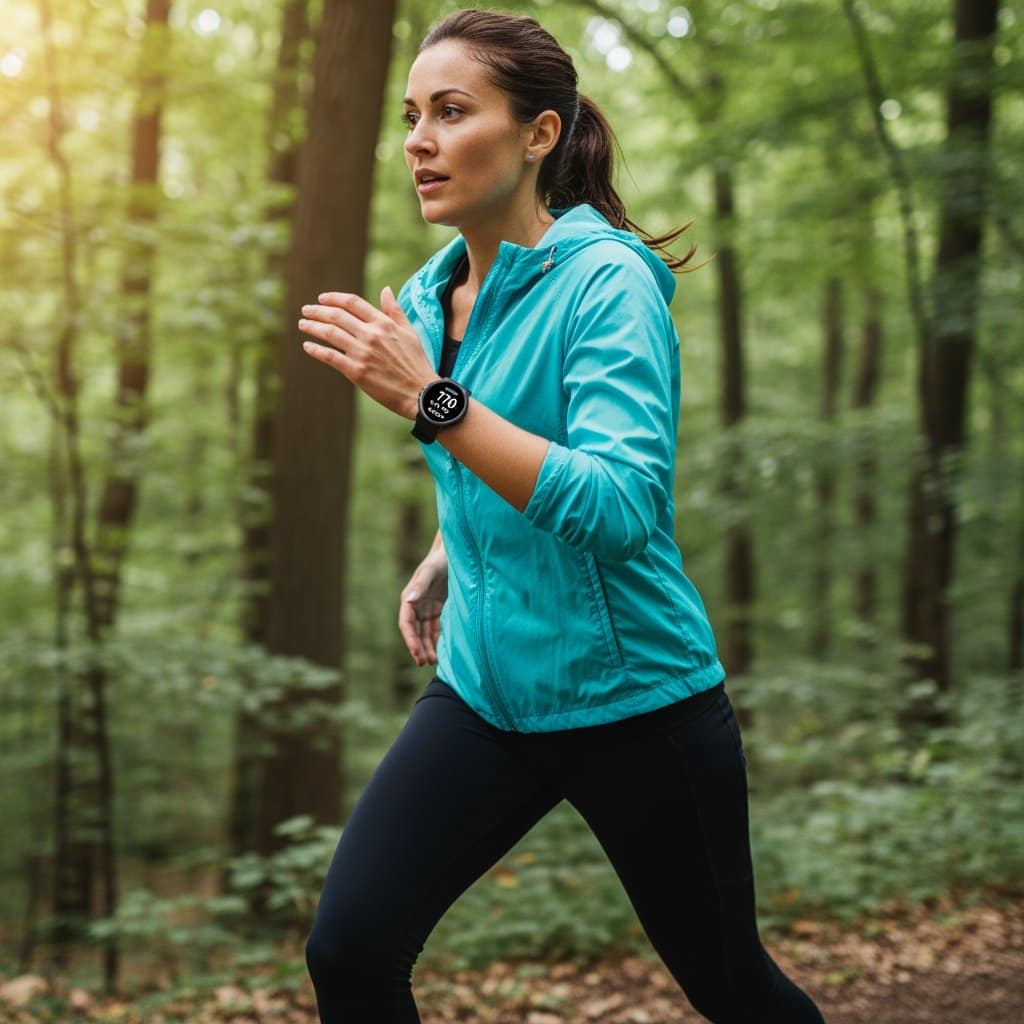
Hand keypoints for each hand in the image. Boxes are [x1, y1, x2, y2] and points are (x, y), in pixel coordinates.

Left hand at [298, 287, 435, 418]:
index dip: (334, 298)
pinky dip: (316, 350)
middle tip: (306, 310)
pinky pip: (330, 356)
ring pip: (330, 333)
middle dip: (318, 311)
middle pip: (337, 316)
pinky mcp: (356, 371)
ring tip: (303, 324)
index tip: (322, 299)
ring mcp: (362, 353)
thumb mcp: (409, 332)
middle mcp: (371, 334)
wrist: (419, 392)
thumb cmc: (416, 363)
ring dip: (313, 327)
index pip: (352, 303)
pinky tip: (307, 346)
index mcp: (383, 323)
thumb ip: (395, 310)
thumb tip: (386, 290)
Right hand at [398, 554, 448, 666]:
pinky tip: (445, 650)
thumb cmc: (439, 561)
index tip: (417, 654)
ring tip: (435, 661)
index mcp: (410, 599)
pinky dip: (439, 640)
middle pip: (416, 633)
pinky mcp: (440, 609)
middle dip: (420, 648)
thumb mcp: (429, 572)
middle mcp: (417, 606)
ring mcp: (429, 609)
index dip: (411, 641)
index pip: (406, 625)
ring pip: (427, 634)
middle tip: (426, 663)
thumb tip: (409, 600)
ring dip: (429, 647)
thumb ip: (419, 586)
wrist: (455, 553)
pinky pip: (438, 629)